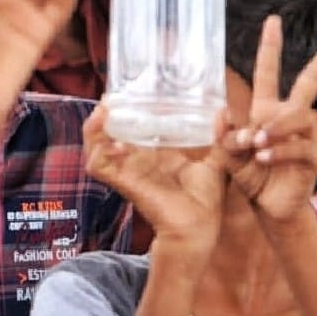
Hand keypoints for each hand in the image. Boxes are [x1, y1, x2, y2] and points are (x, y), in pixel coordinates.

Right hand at [84, 105, 225, 256]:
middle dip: (104, 114)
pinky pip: (99, 166)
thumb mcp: (215, 160)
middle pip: (106, 132)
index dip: (125, 107)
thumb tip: (223, 111)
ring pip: (95, 146)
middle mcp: (135, 158)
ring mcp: (127, 169)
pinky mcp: (123, 182)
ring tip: (103, 112)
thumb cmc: (204, 198)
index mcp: (154, 151)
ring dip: (93, 129)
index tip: (129, 89)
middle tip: (111, 97)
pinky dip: (99, 152)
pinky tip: (114, 143)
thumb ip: (219, 137)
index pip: (132, 125)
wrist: (199, 227)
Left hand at [220, 15, 316, 227]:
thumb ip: (222, 134)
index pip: (268, 72)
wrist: (266, 206)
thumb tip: (223, 112)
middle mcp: (289, 117)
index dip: (270, 47)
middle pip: (311, 81)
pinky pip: (301, 146)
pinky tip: (264, 157)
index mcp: (266, 109)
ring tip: (255, 143)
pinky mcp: (313, 158)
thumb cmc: (248, 175)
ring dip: (275, 127)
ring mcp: (306, 136)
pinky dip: (280, 150)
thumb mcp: (226, 152)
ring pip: (299, 115)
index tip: (273, 20)